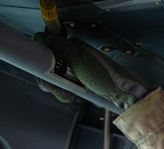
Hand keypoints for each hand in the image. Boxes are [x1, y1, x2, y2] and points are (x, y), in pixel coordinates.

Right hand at [35, 32, 149, 108]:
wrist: (123, 94)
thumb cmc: (104, 76)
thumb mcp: (79, 60)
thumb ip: (60, 47)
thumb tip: (40, 36)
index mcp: (73, 46)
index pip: (47, 49)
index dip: (42, 63)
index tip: (45, 76)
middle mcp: (73, 54)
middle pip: (49, 65)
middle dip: (50, 79)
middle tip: (55, 90)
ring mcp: (76, 67)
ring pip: (56, 77)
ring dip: (58, 88)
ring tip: (67, 96)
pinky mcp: (80, 79)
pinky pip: (65, 84)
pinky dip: (65, 91)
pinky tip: (71, 96)